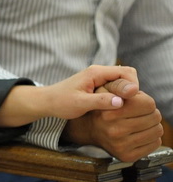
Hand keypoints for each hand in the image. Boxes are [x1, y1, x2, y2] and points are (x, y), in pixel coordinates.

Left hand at [0, 64, 140, 127]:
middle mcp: (99, 72)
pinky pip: (117, 88)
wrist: (47, 102)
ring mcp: (99, 78)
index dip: (133, 86)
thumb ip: (100, 101)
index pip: (126, 72)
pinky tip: (116, 108)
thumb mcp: (80, 104)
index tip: (131, 101)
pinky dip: (121, 97)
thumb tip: (121, 102)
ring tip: (122, 108)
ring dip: (127, 94)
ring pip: (123, 82)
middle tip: (128, 106)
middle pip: (127, 76)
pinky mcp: (99, 86)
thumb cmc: (61, 102)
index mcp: (96, 72)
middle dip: (132, 90)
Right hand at [62, 88, 163, 161]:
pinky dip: (151, 138)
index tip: (138, 102)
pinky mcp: (127, 156)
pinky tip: (140, 133)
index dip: (146, 101)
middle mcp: (114, 130)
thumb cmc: (101, 106)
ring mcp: (121, 145)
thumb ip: (120, 85)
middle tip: (141, 113)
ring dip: (152, 125)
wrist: (87, 129)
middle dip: (151, 113)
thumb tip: (133, 89)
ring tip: (140, 123)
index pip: (148, 104)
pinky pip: (155, 144)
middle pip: (155, 117)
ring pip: (157, 131)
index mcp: (109, 112)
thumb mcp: (104, 89)